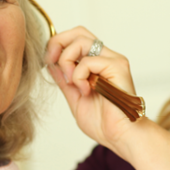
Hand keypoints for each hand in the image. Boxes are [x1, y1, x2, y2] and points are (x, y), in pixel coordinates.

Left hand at [46, 26, 140, 149]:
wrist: (121, 137)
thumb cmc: (105, 123)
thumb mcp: (75, 97)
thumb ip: (64, 80)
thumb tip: (50, 64)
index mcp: (97, 64)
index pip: (76, 38)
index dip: (57, 44)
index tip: (48, 62)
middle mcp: (107, 58)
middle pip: (78, 32)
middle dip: (58, 43)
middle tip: (51, 62)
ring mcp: (113, 60)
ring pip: (81, 41)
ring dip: (67, 60)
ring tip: (71, 82)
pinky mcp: (117, 67)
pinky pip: (88, 60)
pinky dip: (78, 75)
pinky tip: (85, 91)